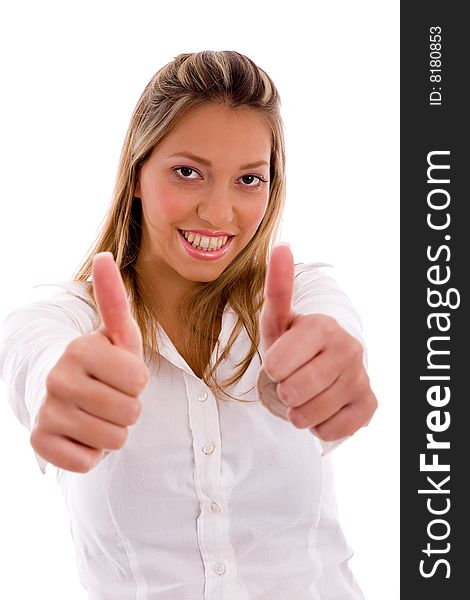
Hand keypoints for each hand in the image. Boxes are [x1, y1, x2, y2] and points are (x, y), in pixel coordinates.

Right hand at [30, 252, 149, 472]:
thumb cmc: (103, 363)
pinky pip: (88, 461)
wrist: (68, 394)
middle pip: (130, 412)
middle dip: (128, 407)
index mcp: (79, 348)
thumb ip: (114, 298)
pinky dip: (92, 452)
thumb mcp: (117, 334)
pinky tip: (81, 433)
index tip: (120, 373)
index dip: (137, 380)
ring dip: (113, 430)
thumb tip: (104, 256)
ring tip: (98, 413)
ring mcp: (46, 412)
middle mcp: (57, 379)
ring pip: (114, 439)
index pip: (139, 379)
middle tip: (109, 395)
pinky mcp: (40, 444)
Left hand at [259, 244, 376, 440]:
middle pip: (293, 391)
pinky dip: (317, 426)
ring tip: (302, 395)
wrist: (321, 369)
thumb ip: (277, 287)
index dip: (271, 370)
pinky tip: (322, 407)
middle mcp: (347, 348)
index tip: (278, 362)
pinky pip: (329, 431)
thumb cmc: (293, 345)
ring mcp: (360, 377)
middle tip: (289, 381)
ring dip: (297, 411)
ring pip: (309, 414)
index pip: (276, 364)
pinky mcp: (368, 405)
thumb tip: (281, 245)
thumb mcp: (278, 320)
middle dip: (282, 391)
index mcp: (322, 326)